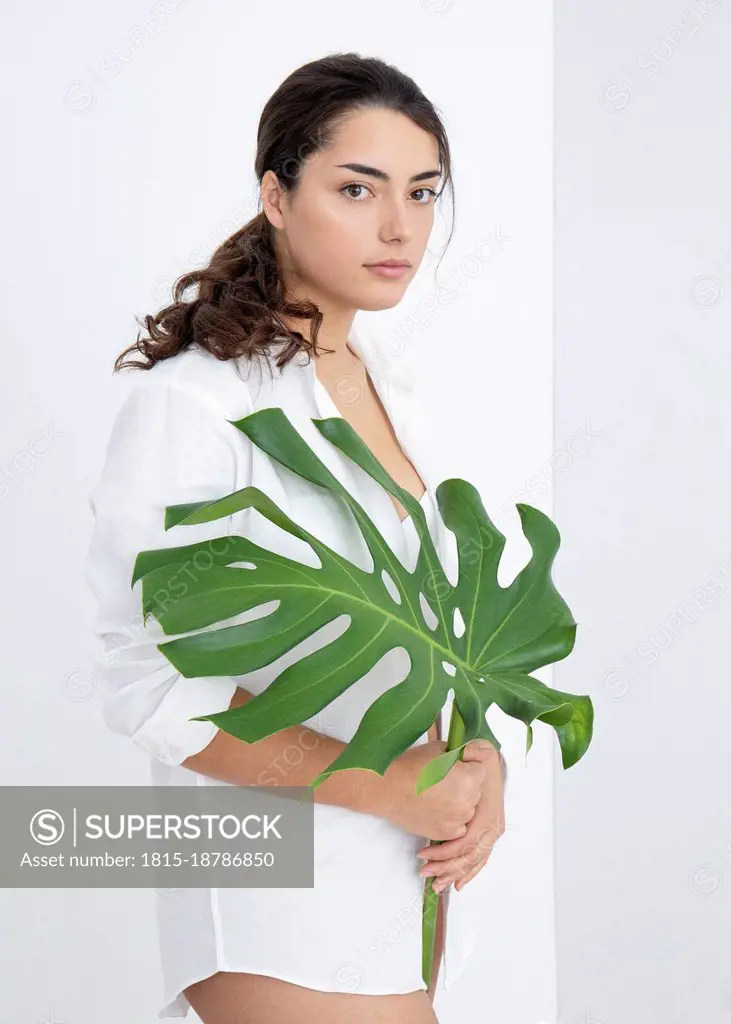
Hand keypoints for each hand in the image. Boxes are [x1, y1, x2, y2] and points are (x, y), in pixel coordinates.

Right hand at [383, 739, 496, 840]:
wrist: (386, 788)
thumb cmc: (411, 765)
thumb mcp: (440, 749)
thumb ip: (467, 751)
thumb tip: (486, 753)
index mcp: (470, 778)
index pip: (479, 771)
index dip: (465, 767)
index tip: (450, 767)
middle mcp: (468, 801)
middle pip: (475, 791)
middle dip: (463, 785)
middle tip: (440, 781)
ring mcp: (458, 820)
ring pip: (467, 809)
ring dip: (458, 803)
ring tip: (435, 794)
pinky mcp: (446, 833)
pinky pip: (458, 826)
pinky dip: (450, 819)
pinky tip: (433, 807)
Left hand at [416, 744, 504, 891]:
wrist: (489, 765)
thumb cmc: (480, 762)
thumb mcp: (476, 752)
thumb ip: (475, 752)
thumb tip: (469, 752)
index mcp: (489, 811)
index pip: (468, 840)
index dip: (446, 851)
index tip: (424, 851)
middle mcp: (493, 826)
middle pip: (470, 855)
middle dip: (447, 867)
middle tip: (425, 872)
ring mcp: (491, 833)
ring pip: (474, 861)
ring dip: (453, 873)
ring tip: (434, 883)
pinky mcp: (487, 836)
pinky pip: (479, 860)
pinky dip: (467, 873)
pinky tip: (455, 884)